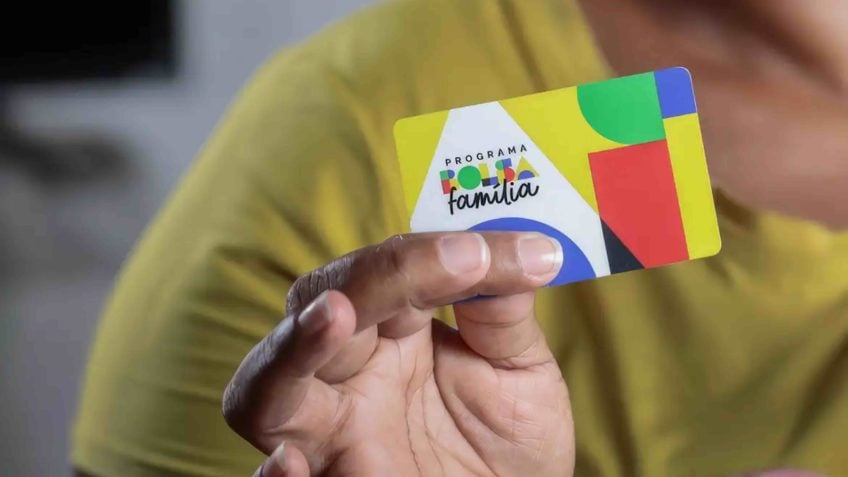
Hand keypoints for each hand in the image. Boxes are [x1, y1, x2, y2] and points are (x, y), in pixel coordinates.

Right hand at [223, 232, 571, 475]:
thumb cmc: (509, 441)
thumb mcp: (520, 373)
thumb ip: (505, 315)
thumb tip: (519, 248)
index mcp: (394, 330)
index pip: (389, 269)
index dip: (434, 253)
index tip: (499, 253)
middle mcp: (350, 371)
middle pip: (322, 302)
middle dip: (374, 277)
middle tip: (455, 261)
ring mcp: (330, 429)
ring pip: (267, 383)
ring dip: (296, 346)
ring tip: (335, 314)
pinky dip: (275, 472)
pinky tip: (291, 461)